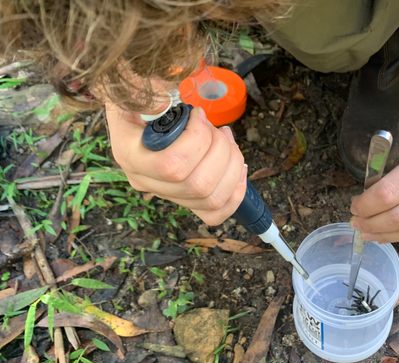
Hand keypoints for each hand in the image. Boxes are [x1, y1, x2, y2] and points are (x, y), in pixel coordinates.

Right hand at [105, 102, 246, 224]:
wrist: (139, 106)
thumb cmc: (142, 93)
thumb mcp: (139, 84)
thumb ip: (151, 95)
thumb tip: (164, 107)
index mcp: (129, 154)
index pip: (171, 166)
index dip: (198, 140)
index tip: (199, 114)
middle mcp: (145, 180)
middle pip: (198, 185)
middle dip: (221, 152)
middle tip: (219, 129)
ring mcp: (166, 193)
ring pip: (211, 198)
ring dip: (232, 165)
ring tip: (227, 140)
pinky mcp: (186, 198)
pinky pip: (215, 212)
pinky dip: (235, 191)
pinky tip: (238, 167)